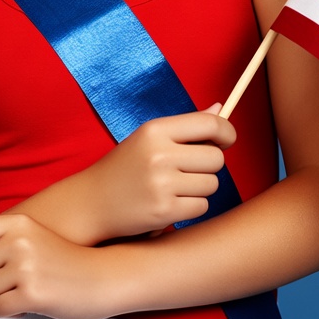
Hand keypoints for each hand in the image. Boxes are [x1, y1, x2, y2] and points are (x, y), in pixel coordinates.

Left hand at [0, 214, 111, 318]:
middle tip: (1, 282)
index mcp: (16, 223)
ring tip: (18, 290)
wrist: (100, 277)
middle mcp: (19, 240)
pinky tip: (25, 301)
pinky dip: (7, 310)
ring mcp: (26, 266)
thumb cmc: (63, 259)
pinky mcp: (32, 292)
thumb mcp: (29, 235)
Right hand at [78, 107, 235, 241]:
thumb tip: (221, 108)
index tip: (226, 140)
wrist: (92, 201)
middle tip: (189, 169)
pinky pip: (202, 206)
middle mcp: (159, 153)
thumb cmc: (125, 167)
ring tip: (175, 187)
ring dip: (200, 188)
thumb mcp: (149, 139)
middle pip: (216, 158)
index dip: (227, 132)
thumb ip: (186, 126)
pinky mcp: (164, 211)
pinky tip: (170, 203)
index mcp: (155, 129)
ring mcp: (162, 183)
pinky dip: (191, 207)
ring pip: (212, 184)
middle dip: (209, 166)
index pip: (210, 124)